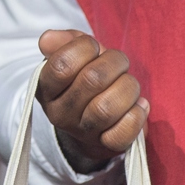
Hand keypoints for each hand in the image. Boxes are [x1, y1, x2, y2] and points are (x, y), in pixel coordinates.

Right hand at [35, 29, 148, 167]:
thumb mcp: (73, 55)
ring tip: (129, 83)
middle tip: (119, 62)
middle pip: (92, 80)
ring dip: (128, 87)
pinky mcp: (107, 145)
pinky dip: (137, 114)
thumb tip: (48, 39)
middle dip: (115, 62)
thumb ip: (63, 42)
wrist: (92, 121)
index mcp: (46, 88)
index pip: (62, 64)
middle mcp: (59, 113)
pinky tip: (138, 105)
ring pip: (108, 107)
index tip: (93, 48)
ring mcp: (82, 132)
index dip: (85, 47)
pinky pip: (124, 132)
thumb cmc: (85, 78)